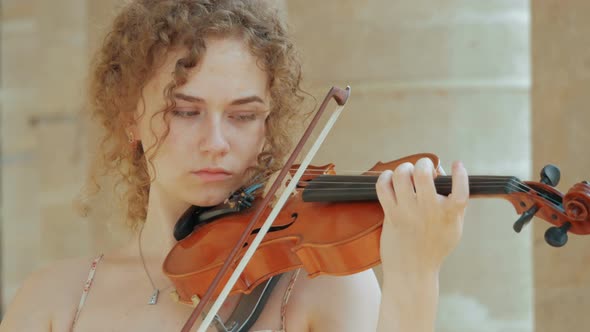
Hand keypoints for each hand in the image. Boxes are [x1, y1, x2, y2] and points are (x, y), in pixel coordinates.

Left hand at [376, 158, 468, 276]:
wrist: (412, 272)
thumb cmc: (434, 248)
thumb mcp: (454, 228)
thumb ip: (455, 205)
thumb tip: (449, 175)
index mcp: (449, 214)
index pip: (460, 190)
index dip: (460, 174)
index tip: (457, 164)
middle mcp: (429, 211)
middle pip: (423, 174)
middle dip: (423, 162)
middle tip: (423, 167)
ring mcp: (408, 212)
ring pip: (401, 176)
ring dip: (404, 168)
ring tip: (407, 172)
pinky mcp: (391, 215)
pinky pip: (383, 187)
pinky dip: (384, 177)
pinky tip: (389, 178)